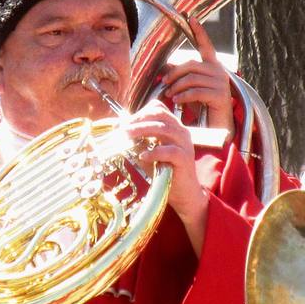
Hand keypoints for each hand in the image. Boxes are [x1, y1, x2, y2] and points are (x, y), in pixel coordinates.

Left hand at [125, 101, 208, 253]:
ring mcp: (185, 145)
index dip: (139, 113)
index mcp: (173, 127)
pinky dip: (154, 152)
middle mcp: (181, 132)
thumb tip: (119, 134)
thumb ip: (139, 142)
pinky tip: (142, 156)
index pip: (158, 109)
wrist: (184, 194)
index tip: (122, 123)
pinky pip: (170, 151)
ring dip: (143, 131)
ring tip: (127, 136)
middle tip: (122, 128)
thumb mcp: (150, 153)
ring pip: (164, 129)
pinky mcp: (185, 159)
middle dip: (138, 119)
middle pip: (160, 115)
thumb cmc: (165, 173)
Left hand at [157, 18, 234, 131]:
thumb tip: (165, 68)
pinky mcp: (220, 95)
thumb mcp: (189, 87)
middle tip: (164, 82)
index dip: (199, 31)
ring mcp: (221, 83)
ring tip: (170, 95)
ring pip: (192, 78)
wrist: (217, 125)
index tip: (192, 17)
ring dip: (177, 87)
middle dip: (174, 73)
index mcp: (212, 65)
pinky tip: (177, 101)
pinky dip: (184, 96)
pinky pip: (196, 91)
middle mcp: (218, 71)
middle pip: (191, 64)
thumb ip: (180, 76)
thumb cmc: (202, 105)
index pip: (205, 45)